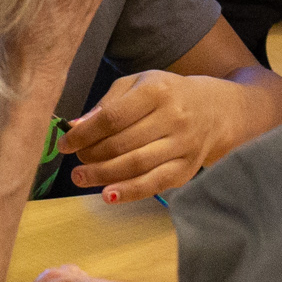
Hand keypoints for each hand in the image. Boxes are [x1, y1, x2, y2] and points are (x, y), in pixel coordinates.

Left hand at [60, 70, 247, 202]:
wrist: (215, 110)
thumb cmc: (167, 95)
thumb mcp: (138, 85)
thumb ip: (107, 104)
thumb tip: (75, 127)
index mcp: (156, 91)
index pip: (112, 117)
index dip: (84, 134)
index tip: (65, 143)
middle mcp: (173, 117)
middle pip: (122, 144)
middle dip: (91, 156)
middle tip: (76, 161)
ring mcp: (182, 144)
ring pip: (136, 165)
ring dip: (103, 175)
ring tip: (82, 177)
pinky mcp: (187, 168)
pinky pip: (155, 184)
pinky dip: (130, 192)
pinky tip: (108, 195)